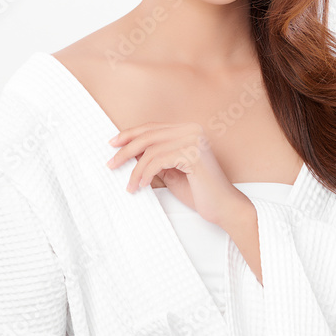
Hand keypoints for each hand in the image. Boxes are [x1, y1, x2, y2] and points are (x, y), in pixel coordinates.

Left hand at [106, 122, 240, 226]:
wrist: (224, 208)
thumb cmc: (200, 191)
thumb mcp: (171, 171)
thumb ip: (154, 159)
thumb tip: (129, 151)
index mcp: (188, 130)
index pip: (152, 127)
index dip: (130, 134)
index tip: (113, 144)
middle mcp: (193, 130)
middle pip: (148, 135)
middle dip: (125, 150)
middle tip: (111, 164)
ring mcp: (194, 140)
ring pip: (151, 150)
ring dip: (135, 170)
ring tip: (130, 185)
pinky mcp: (194, 154)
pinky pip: (159, 161)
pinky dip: (146, 173)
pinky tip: (142, 185)